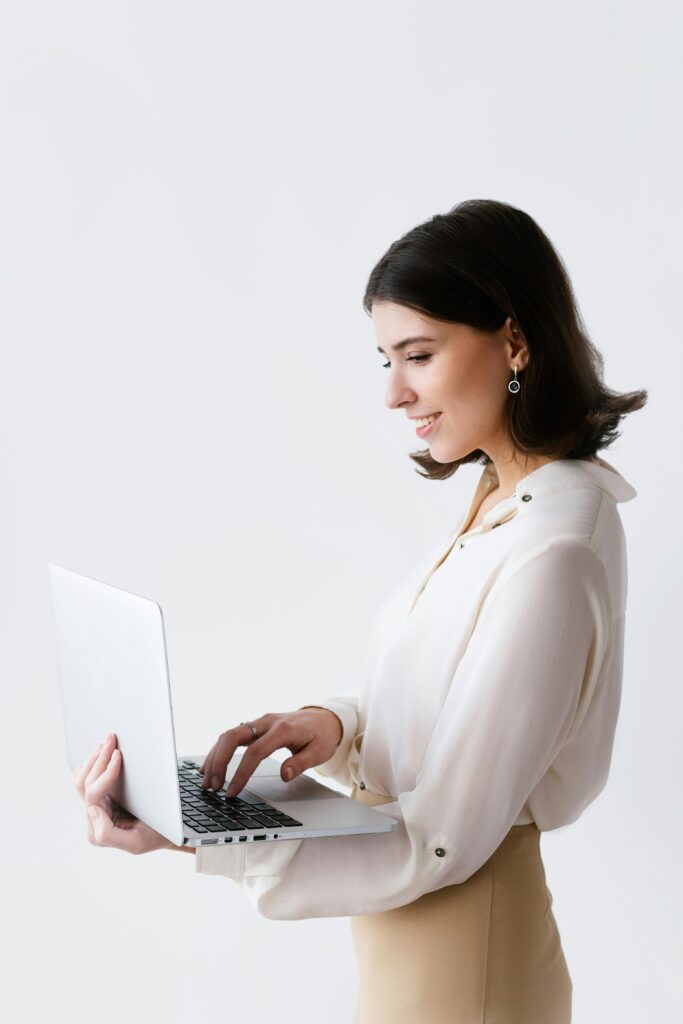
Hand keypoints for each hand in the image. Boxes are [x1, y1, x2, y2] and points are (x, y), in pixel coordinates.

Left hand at [74, 732, 174, 854]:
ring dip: (94, 758)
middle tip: (111, 738)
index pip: (93, 795)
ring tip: (106, 742)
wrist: (166, 834)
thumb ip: (108, 833)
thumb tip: (92, 810)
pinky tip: (100, 752)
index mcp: (98, 830)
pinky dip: (93, 764)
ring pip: (83, 779)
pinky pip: (88, 779)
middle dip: (99, 758)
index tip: (118, 755)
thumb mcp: (136, 843)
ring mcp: (96, 807)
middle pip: (86, 783)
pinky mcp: (102, 799)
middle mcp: (94, 818)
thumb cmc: (155, 836)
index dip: (104, 773)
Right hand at [200, 707, 343, 797]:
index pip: (255, 752)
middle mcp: (267, 722)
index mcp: (283, 730)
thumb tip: (284, 775)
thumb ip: (301, 763)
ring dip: (215, 756)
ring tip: (207, 781)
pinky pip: (232, 736)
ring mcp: (259, 722)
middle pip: (233, 736)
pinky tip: (210, 765)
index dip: (240, 773)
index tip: (231, 792)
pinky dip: (219, 750)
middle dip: (219, 761)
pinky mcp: (255, 726)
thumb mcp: (319, 752)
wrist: (324, 718)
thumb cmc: (321, 736)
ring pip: (229, 734)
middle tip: (212, 786)